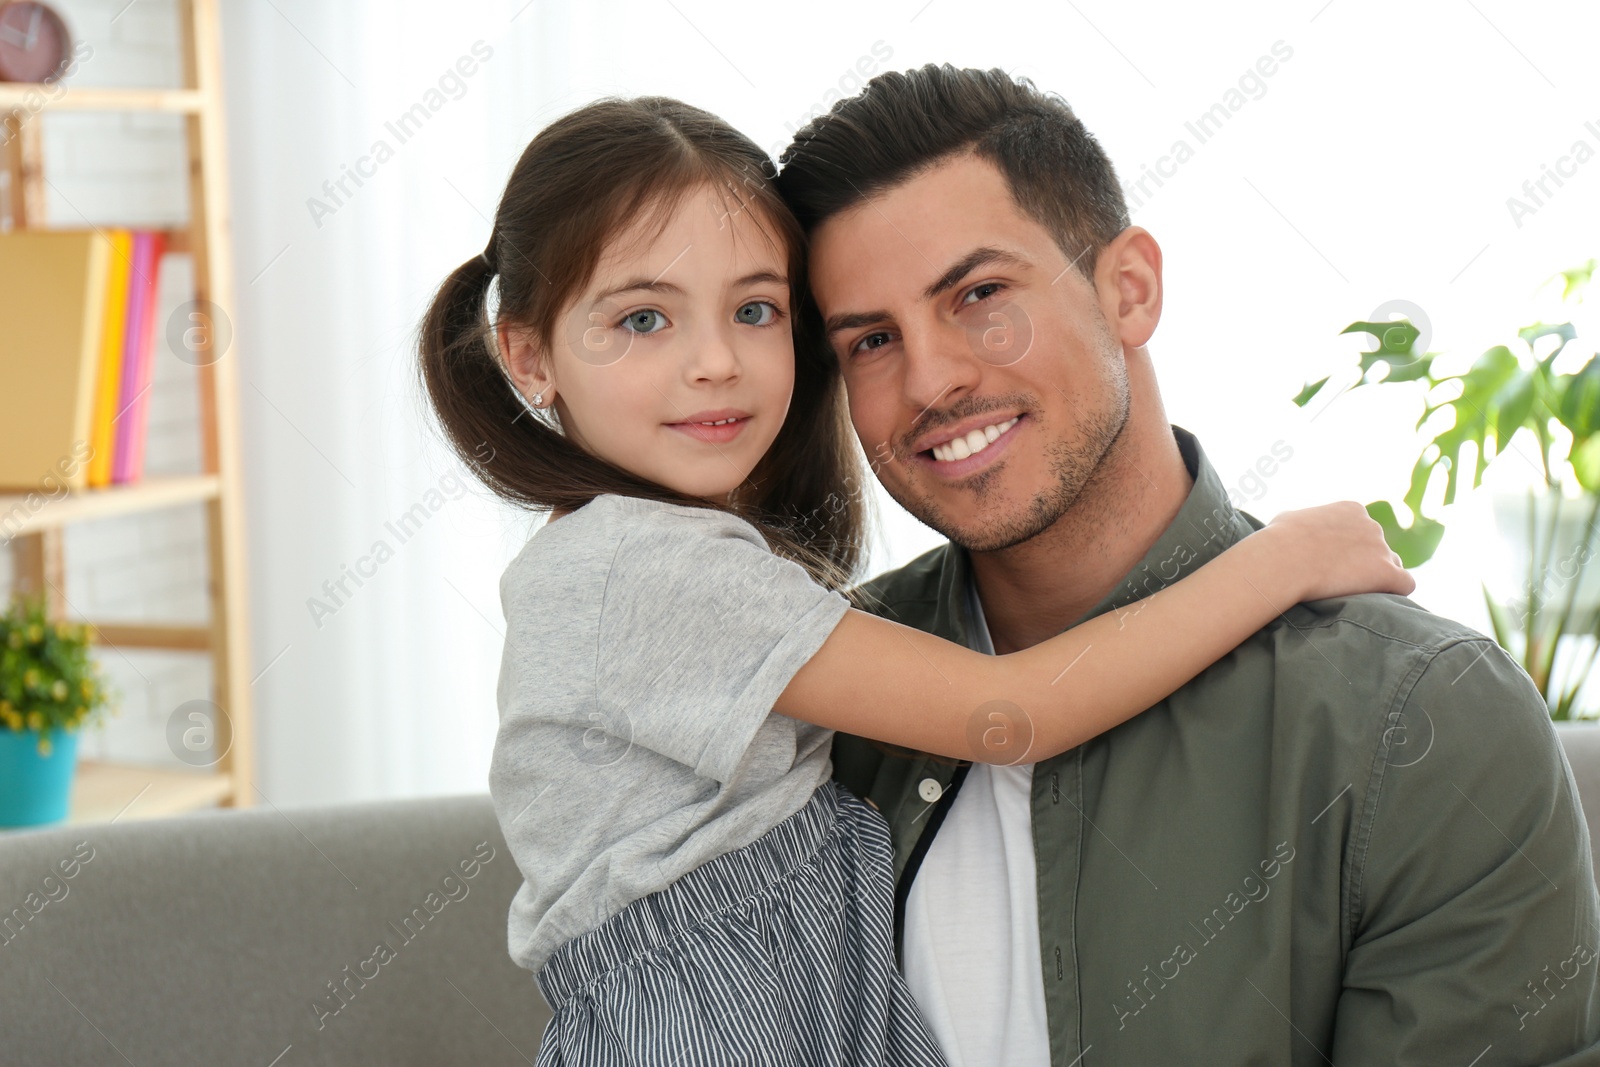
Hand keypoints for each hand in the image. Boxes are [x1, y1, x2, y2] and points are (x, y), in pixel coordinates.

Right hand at [1264, 500, 1415, 600]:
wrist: (1283, 560)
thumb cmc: (1278, 540)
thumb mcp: (1289, 519)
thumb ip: (1304, 521)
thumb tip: (1296, 526)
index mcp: (1351, 510)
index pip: (1363, 529)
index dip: (1351, 548)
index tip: (1334, 562)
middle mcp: (1371, 525)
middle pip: (1378, 547)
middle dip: (1364, 562)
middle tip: (1341, 580)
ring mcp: (1381, 548)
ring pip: (1392, 565)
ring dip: (1378, 577)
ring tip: (1356, 593)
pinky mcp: (1386, 572)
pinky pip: (1405, 583)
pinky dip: (1395, 591)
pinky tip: (1379, 600)